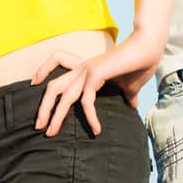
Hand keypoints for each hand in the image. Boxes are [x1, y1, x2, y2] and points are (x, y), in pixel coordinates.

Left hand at [31, 34, 162, 136]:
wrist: (148, 48)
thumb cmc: (140, 63)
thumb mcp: (129, 85)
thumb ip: (127, 96)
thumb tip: (132, 106)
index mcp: (87, 67)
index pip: (58, 60)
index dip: (44, 69)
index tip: (34, 83)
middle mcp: (83, 68)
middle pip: (53, 86)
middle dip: (44, 107)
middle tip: (38, 126)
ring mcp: (87, 71)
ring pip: (63, 96)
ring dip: (55, 116)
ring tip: (51, 133)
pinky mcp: (96, 74)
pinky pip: (86, 100)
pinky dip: (89, 117)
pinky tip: (96, 130)